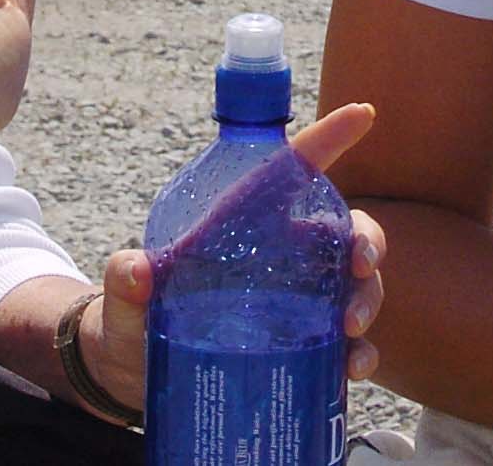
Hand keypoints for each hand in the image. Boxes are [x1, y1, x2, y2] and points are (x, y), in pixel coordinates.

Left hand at [85, 102, 390, 412]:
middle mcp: (283, 258)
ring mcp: (299, 305)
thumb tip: (136, 270)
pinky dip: (361, 353)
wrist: (137, 378)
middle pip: (346, 231)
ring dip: (366, 299)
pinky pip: (349, 346)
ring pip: (356, 286)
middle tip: (360, 264)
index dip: (329, 139)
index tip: (362, 113)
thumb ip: (127, 279)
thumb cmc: (134, 319)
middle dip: (367, 239)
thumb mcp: (126, 296)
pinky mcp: (303, 350)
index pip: (292, 171)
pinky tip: (353, 367)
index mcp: (246, 223)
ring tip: (351, 327)